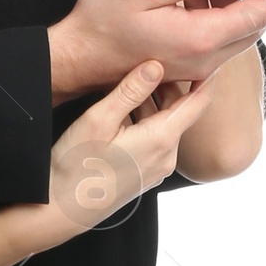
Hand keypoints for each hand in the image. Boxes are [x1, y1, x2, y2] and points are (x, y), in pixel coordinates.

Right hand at [32, 61, 217, 243]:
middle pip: (180, 112)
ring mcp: (157, 169)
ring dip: (152, 105)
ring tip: (126, 86)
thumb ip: (130, 90)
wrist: (60, 209)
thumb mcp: (99, 119)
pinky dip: (145, 123)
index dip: (205, 76)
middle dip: (168, 87)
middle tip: (148, 62)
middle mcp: (167, 156)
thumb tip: (156, 65)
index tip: (202, 55)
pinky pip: (154, 142)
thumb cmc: (76, 165)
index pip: (199, 101)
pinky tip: (120, 115)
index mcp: (162, 139)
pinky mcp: (144, 176)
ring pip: (165, 126)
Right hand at [48, 0, 265, 102]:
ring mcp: (194, 65)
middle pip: (253, 22)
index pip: (260, 11)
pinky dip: (210, 6)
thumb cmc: (102, 20)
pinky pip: (213, 34)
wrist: (74, 57)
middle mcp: (205, 58)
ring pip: (232, 27)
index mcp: (201, 38)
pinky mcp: (183, 64)